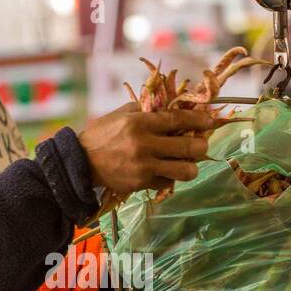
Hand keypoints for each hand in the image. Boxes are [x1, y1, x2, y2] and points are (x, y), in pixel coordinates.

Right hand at [79, 103, 213, 196]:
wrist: (81, 162)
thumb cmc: (102, 134)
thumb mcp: (122, 114)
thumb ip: (147, 110)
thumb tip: (173, 107)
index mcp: (140, 123)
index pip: (178, 119)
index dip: (198, 119)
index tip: (210, 121)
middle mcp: (145, 145)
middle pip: (189, 147)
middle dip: (201, 146)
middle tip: (201, 145)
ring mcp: (144, 166)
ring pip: (185, 171)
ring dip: (191, 167)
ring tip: (187, 164)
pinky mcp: (141, 183)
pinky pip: (168, 182)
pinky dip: (170, 178)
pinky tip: (165, 172)